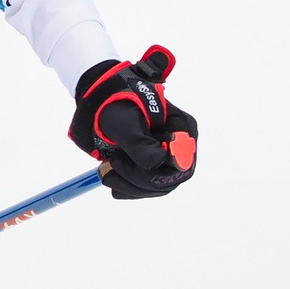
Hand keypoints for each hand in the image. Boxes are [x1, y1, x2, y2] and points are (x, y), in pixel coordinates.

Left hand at [69, 46, 197, 198]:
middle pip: (169, 178)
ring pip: (157, 186)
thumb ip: (141, 144)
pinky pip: (148, 187)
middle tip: (110, 164)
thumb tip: (158, 162)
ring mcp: (170, 158)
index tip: (130, 163)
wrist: (107, 100)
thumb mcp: (126, 122)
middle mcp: (182, 145)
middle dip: (136, 178)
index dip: (158, 171)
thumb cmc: (119, 104)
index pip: (181, 162)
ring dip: (129, 184)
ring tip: (106, 171)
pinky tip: (113, 181)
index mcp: (183, 128)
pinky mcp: (157, 167)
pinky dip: (128, 188)